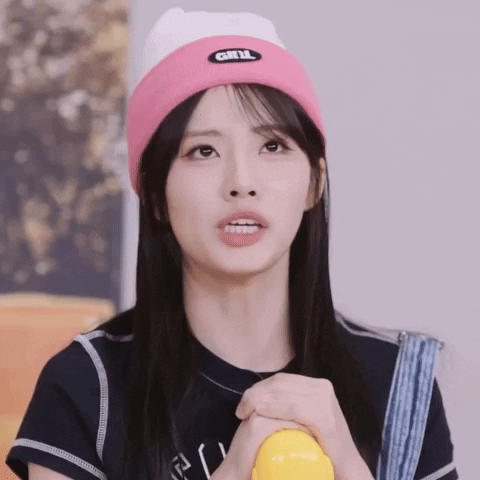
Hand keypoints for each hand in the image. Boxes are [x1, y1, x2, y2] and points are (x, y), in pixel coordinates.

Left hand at [233, 373, 368, 479]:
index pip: (282, 379)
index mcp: (318, 385)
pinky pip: (291, 407)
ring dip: (258, 400)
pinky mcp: (324, 416)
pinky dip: (272, 408)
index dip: (259, 387)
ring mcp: (325, 400)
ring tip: (244, 412)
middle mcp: (323, 387)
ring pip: (283, 393)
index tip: (244, 401)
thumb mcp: (306, 416)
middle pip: (280, 384)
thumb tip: (264, 394)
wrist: (345, 467)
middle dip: (255, 393)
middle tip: (240, 409)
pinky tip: (258, 413)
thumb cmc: (320, 445)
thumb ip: (291, 402)